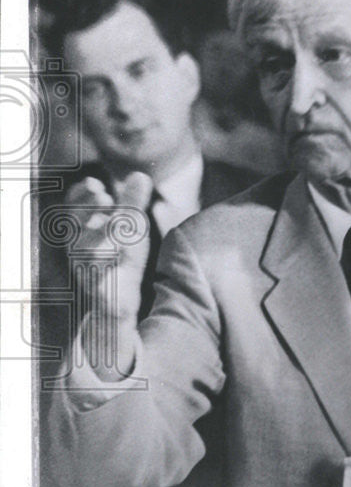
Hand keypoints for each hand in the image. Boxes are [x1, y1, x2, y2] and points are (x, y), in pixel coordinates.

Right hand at [64, 172, 152, 381]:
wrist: (115, 311)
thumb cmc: (120, 266)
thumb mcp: (130, 234)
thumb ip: (131, 205)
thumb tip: (139, 174)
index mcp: (84, 240)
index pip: (75, 215)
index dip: (81, 200)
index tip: (94, 184)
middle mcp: (82, 258)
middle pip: (78, 232)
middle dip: (87, 213)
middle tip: (100, 195)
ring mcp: (91, 280)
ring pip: (88, 259)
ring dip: (98, 238)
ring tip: (111, 222)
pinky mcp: (105, 301)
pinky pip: (103, 289)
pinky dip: (109, 274)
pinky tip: (119, 256)